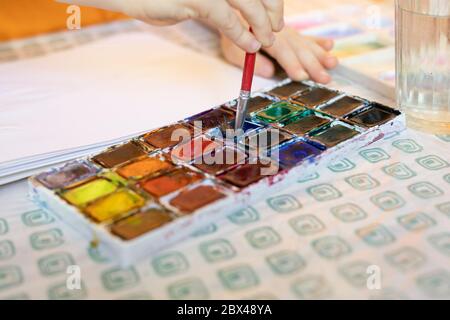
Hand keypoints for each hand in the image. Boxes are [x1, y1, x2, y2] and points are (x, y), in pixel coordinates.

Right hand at [62, 0, 283, 51]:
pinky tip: (250, 44)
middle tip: (275, 29)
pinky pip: (227, 17)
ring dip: (261, 23)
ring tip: (266, 40)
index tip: (275, 17)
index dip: (268, 1)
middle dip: (270, 11)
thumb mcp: (191, 3)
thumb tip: (237, 24)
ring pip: (247, 3)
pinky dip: (242, 32)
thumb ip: (215, 9)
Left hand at [220, 26, 338, 83]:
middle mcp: (280, 34)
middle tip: (323, 78)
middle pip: (298, 49)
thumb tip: (270, 73)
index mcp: (265, 38)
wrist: (234, 19)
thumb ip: (253, 62)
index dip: (292, 64)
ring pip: (306, 43)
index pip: (281, 51)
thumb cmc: (234, 38)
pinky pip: (306, 37)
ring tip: (333, 64)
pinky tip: (330, 45)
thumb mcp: (233, 51)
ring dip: (320, 54)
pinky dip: (318, 41)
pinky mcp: (292, 33)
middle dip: (312, 65)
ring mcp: (288, 32)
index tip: (301, 76)